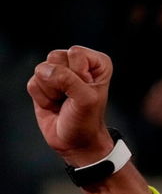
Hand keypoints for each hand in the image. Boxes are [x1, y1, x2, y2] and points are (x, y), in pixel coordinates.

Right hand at [26, 46, 114, 165]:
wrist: (75, 141)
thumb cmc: (86, 121)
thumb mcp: (86, 100)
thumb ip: (69, 80)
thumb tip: (45, 70)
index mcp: (96, 63)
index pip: (76, 52)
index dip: (78, 74)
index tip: (85, 91)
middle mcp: (77, 64)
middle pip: (55, 57)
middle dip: (61, 82)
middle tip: (72, 97)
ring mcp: (58, 73)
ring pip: (41, 69)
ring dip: (51, 91)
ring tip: (63, 101)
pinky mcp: (42, 83)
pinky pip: (32, 83)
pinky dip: (42, 98)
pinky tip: (53, 105)